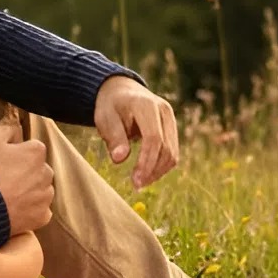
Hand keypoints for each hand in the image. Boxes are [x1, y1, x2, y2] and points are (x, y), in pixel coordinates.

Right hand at [0, 123, 52, 233]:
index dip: (16, 154)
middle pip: (39, 169)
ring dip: (30, 190)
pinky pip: (40, 210)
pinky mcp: (42, 216)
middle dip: (26, 172)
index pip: (31, 148)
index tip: (3, 161)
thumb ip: (7, 129)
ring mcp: (46, 196)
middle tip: (5, 179)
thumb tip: (16, 132)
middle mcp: (47, 173)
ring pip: (41, 189)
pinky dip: (30, 210)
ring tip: (8, 195)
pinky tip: (15, 208)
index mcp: (37, 152)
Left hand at [94, 74, 178, 188]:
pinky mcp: (172, 128)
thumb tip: (120, 159)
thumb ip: (113, 137)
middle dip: (152, 170)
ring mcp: (171, 119)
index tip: (135, 181)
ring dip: (158, 171)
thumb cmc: (111, 106)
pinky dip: (161, 166)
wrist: (121, 91)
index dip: (146, 162)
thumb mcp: (104, 117)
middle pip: (166, 148)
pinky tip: (147, 174)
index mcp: (146, 104)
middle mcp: (164, 110)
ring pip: (173, 152)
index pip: (153, 138)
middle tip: (136, 186)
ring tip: (140, 183)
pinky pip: (172, 152)